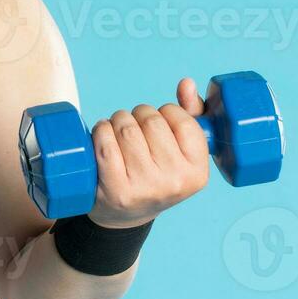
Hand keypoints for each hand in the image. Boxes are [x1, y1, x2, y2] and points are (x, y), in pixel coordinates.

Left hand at [86, 77, 210, 228]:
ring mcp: (144, 187)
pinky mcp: (115, 189)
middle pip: (151, 120)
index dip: (167, 112)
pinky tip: (102, 134)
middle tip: (133, 125)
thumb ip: (191, 115)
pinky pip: (105, 143)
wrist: (124, 215)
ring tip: (116, 130)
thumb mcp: (180, 153)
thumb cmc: (154, 174)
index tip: (159, 121)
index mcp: (197, 173)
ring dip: (117, 119)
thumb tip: (187, 83)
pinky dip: (100, 131)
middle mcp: (174, 182)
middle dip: (138, 113)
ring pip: (126, 127)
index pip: (183, 121)